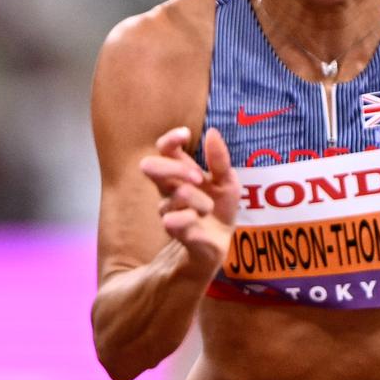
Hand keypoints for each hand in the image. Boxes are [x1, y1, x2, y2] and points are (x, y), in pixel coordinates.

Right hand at [139, 126, 239, 269]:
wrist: (215, 247)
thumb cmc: (219, 212)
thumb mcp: (227, 183)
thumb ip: (220, 160)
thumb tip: (212, 132)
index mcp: (181, 174)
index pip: (165, 150)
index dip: (170, 140)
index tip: (185, 134)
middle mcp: (169, 191)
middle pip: (152, 167)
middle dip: (174, 169)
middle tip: (198, 177)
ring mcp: (169, 212)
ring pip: (174, 196)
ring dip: (196, 200)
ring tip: (208, 208)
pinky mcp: (176, 234)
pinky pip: (174, 222)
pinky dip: (186, 220)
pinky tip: (194, 221)